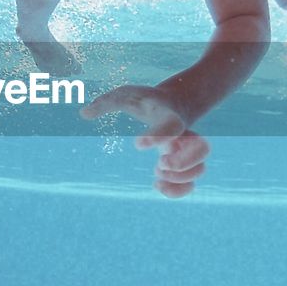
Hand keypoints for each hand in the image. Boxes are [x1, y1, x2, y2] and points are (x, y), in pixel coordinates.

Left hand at [81, 85, 209, 197]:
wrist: (175, 103)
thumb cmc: (146, 100)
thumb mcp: (125, 94)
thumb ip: (106, 103)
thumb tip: (83, 113)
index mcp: (169, 115)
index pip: (171, 126)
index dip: (158, 137)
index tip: (137, 145)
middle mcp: (185, 133)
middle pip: (202, 149)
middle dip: (182, 162)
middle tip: (159, 164)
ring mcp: (188, 150)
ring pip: (200, 169)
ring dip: (180, 178)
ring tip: (156, 172)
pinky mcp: (185, 164)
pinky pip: (191, 183)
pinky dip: (178, 191)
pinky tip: (157, 186)